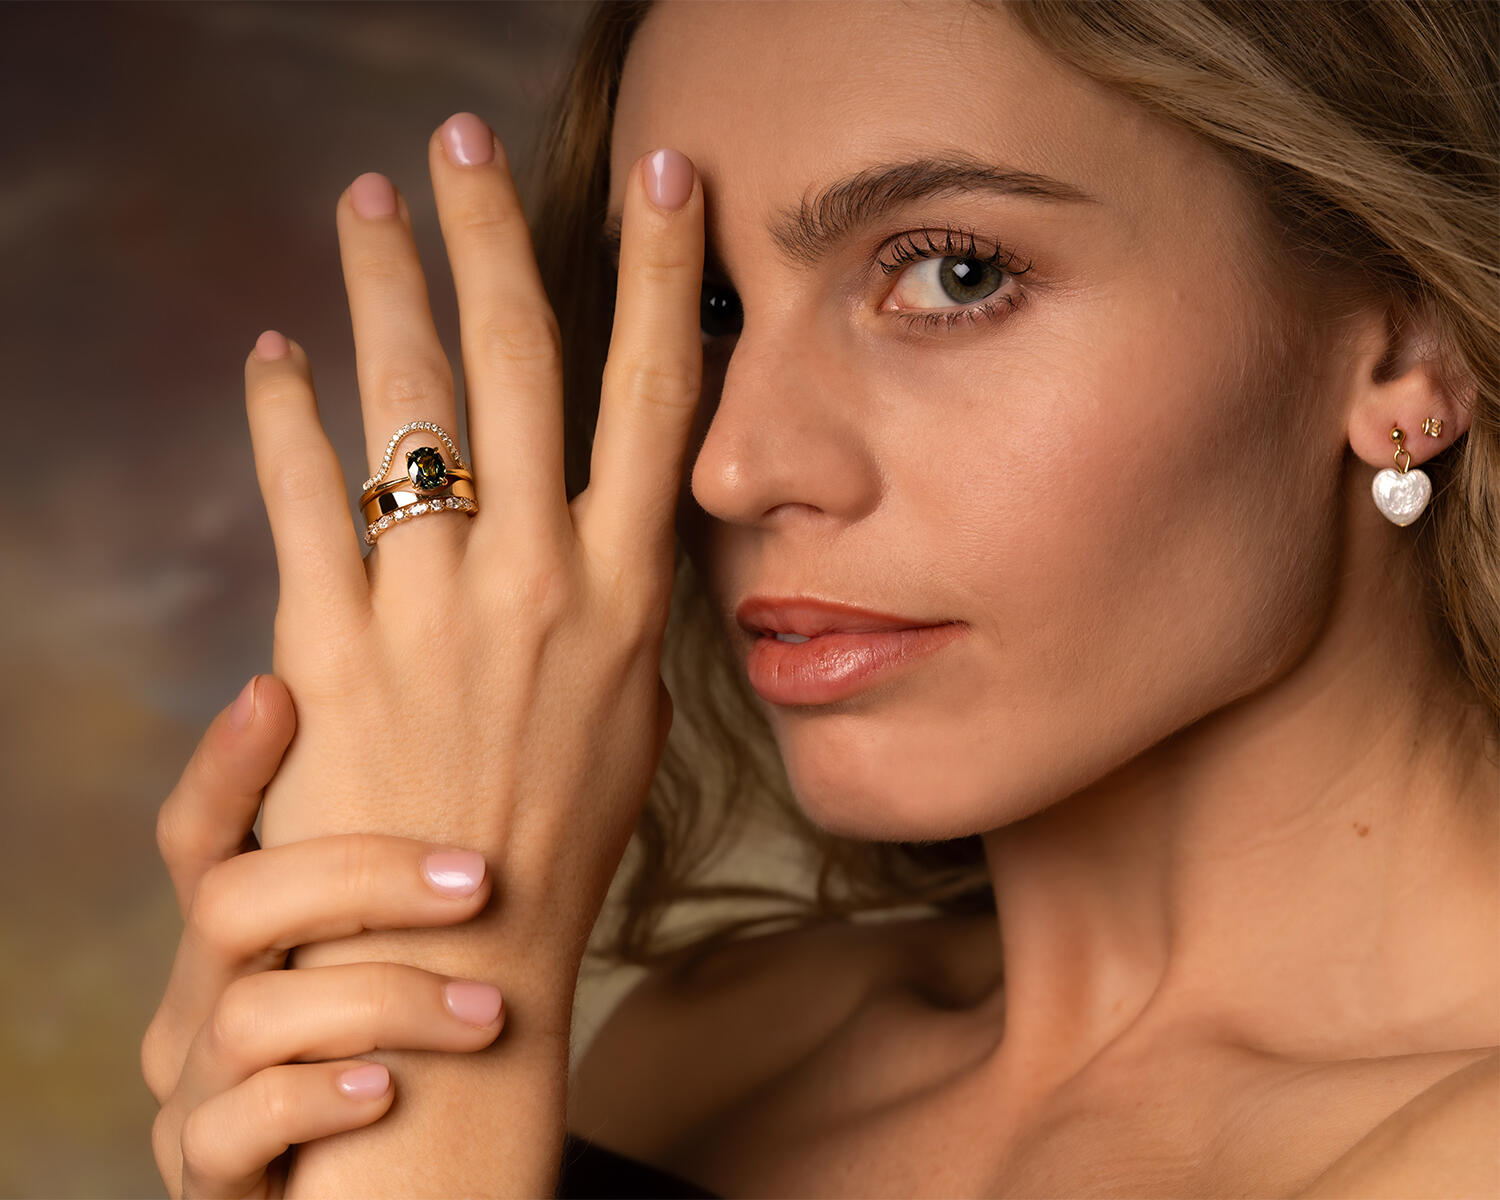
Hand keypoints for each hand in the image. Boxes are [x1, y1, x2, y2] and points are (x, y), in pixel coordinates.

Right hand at [142, 675, 504, 1197]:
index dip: (227, 763)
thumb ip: (416, 865)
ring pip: (248, 1012)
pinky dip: (316, 1096)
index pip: (203, 832)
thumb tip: (515, 729)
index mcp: (241, 934)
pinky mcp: (213, 1171)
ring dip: (384, 1002)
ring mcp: (201, 1087)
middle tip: (479, 879)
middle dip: (359, 877)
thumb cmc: (418, 1047)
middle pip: (227, 902)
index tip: (277, 691)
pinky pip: (237, 1123)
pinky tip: (388, 1090)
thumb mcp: (403, 949)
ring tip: (485, 1014)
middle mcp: (203, 999)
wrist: (407, 1184)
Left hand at [244, 116, 700, 995]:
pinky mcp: (333, 645)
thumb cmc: (561, 835)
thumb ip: (620, 597)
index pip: (658, 394)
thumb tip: (612, 512)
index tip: (667, 178)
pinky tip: (273, 355)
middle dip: (493, 232)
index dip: (663, 274)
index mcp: (627, 589)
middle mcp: (539, 578)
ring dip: (385, 288)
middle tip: (462, 139)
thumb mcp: (634, 709)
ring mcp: (434, 608)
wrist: (461, 960)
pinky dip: (280, 416)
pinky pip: (303, 498)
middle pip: (521, 362)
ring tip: (366, 205)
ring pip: (411, 404)